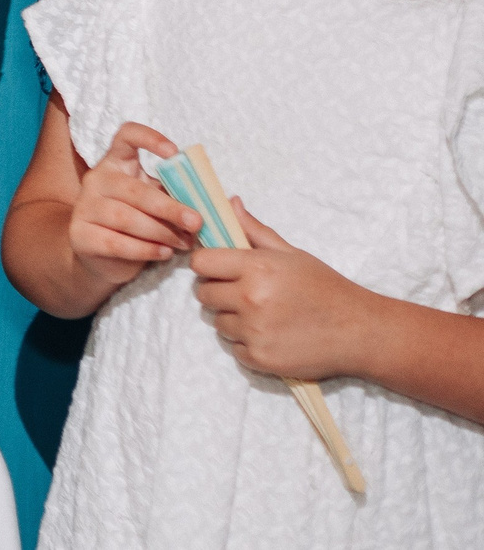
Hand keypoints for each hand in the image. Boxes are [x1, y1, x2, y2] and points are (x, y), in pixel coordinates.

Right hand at [68, 122, 201, 291]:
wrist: (101, 256)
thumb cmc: (139, 224)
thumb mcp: (157, 204)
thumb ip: (180, 198)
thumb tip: (226, 202)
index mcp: (116, 163)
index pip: (126, 136)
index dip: (149, 138)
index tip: (174, 153)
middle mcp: (96, 180)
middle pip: (133, 189)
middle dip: (169, 207)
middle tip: (196, 222)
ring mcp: (85, 207)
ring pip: (125, 217)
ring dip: (160, 232)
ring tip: (183, 243)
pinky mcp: (81, 235)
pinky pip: (116, 242)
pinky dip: (145, 249)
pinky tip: (163, 253)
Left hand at [191, 199, 378, 380]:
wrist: (361, 331)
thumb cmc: (327, 288)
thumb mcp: (293, 254)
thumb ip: (255, 231)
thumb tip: (230, 203)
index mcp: (256, 268)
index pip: (200, 263)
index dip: (207, 265)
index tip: (219, 269)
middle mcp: (250, 298)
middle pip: (203, 294)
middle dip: (218, 293)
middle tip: (244, 294)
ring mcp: (254, 331)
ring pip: (218, 323)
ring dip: (233, 320)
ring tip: (263, 316)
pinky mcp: (260, 358)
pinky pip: (235, 349)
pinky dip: (248, 344)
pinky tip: (272, 336)